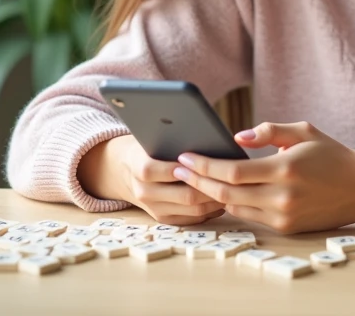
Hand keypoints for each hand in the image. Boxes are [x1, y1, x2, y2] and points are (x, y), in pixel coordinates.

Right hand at [77, 135, 225, 225]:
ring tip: (233, 189)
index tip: (215, 162)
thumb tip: (208, 135)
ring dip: (215, 201)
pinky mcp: (162, 219)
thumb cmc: (146, 147)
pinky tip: (222, 200)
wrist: (121, 169)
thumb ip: (173, 137)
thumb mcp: (152, 137)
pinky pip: (190, 219)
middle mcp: (144, 192)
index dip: (193, 169)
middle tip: (234, 180)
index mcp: (140, 167)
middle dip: (213, 188)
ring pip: (192, 210)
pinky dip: (209, 211)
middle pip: (186, 195)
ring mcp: (152, 208)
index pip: (169, 171)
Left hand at [173, 121, 354, 234]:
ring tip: (193, 179)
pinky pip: (249, 217)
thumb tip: (235, 138)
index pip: (232, 171)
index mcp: (285, 168)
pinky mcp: (287, 228)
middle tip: (178, 169)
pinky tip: (221, 192)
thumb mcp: (302, 131)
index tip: (184, 157)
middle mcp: (282, 196)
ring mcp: (283, 216)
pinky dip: (233, 204)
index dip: (204, 166)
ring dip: (211, 194)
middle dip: (197, 181)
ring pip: (234, 207)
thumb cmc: (329, 154)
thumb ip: (267, 131)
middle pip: (226, 193)